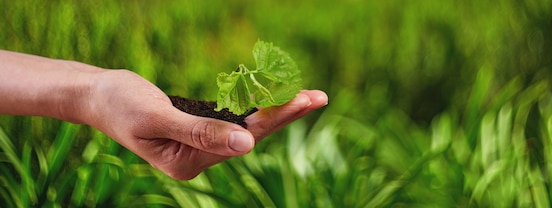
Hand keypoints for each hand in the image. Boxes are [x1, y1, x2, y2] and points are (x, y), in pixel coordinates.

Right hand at [82, 70, 327, 179]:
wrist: (97, 96)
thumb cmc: (121, 105)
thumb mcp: (158, 118)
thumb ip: (201, 132)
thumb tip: (247, 143)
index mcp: (189, 162)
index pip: (243, 138)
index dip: (275, 117)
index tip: (304, 100)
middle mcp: (199, 158)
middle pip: (252, 134)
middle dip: (285, 113)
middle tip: (318, 96)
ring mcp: (200, 145)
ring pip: (247, 126)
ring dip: (275, 109)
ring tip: (307, 96)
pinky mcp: (199, 129)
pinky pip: (234, 117)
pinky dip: (254, 105)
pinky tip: (274, 96)